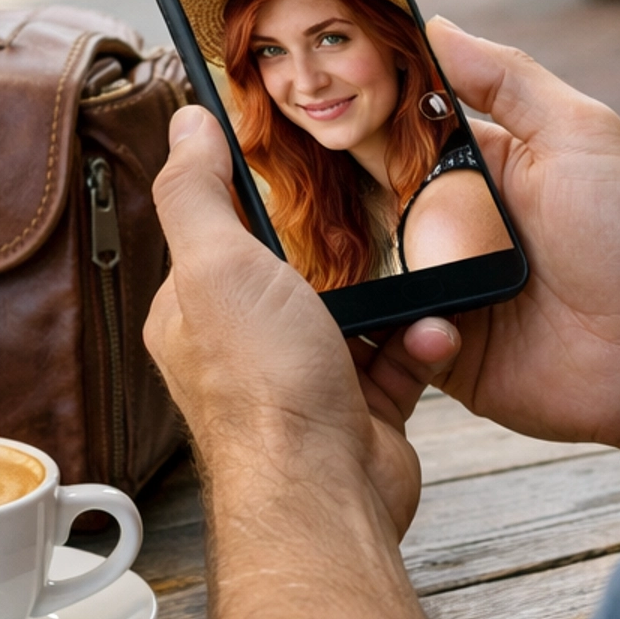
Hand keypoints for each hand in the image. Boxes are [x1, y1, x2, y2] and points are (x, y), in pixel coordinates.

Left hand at [145, 107, 452, 618]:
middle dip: (341, 237)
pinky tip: (434, 326)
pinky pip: (400, 357)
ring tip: (418, 260)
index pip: (218, 229)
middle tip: (377, 195)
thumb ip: (197, 192)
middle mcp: (247, 345)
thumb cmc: (262, 392)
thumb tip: (185, 122)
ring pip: (358, 309)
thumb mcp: (216, 266)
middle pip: (296, 266)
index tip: (298, 148)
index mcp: (196, 309)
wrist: (325, 495)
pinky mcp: (361, 409)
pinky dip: (423, 340)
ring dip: (395, 288)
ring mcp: (306, 379)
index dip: (253, 186)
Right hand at [364, 20, 619, 464]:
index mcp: (493, 170)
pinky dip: (389, 324)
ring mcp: (453, 292)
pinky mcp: (447, 351)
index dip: (370, 117)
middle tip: (299, 175)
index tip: (320, 96)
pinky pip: (394, 335)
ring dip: (357, 260)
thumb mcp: (580, 133)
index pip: (413, 135)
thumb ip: (508, 80)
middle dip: (341, 188)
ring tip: (327, 247)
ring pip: (374, 269)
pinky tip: (409, 311)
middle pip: (379, 200)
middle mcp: (466, 229)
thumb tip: (438, 24)